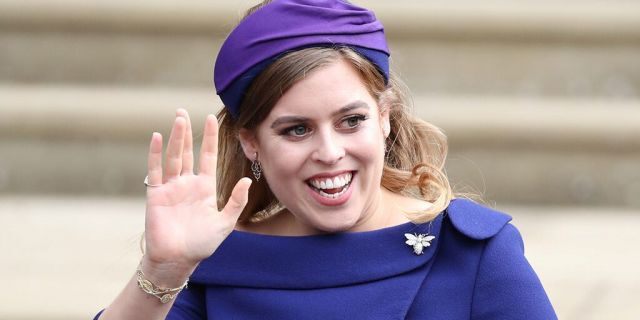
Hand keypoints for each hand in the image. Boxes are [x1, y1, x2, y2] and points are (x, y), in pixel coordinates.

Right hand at [142, 109, 250, 279]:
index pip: (208, 157)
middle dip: (187, 132)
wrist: (177, 260)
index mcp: (204, 188)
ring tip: (177, 118)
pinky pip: (155, 171)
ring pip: (173, 157)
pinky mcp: (156, 195)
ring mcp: (170, 188)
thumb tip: (247, 180)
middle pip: (187, 152)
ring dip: (175, 138)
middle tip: (184, 110)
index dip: (210, 138)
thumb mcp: (225, 223)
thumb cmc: (201, 244)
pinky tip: (156, 137)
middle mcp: (187, 184)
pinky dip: (155, 154)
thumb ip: (235, 201)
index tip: (211, 118)